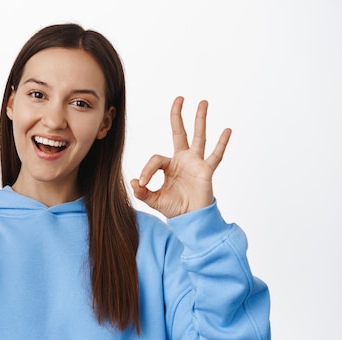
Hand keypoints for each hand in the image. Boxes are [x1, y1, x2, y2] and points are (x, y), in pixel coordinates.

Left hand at [131, 96, 230, 217]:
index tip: (143, 183)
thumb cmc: (174, 208)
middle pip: (180, 133)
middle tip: (179, 98)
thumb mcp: (153, 200)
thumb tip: (134, 182)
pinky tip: (227, 130)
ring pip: (198, 137)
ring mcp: (196, 163)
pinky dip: (222, 144)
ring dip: (200, 120)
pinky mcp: (206, 171)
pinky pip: (215, 156)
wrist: (190, 219)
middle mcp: (183, 160)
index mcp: (170, 165)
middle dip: (178, 116)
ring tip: (203, 102)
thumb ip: (142, 192)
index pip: (156, 160)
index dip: (147, 170)